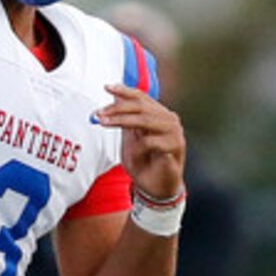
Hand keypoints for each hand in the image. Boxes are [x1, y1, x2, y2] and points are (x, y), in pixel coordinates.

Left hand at [97, 84, 186, 205]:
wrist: (156, 188)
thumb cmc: (144, 163)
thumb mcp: (131, 139)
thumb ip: (126, 121)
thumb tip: (113, 100)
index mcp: (159, 115)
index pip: (142, 97)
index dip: (125, 91)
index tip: (107, 87)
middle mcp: (169, 120)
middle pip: (142, 106)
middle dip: (117, 108)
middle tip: (100, 113)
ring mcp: (175, 133)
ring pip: (146, 120)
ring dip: (122, 121)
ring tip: (105, 124)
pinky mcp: (175, 147)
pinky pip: (151, 141)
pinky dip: (138, 147)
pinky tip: (135, 154)